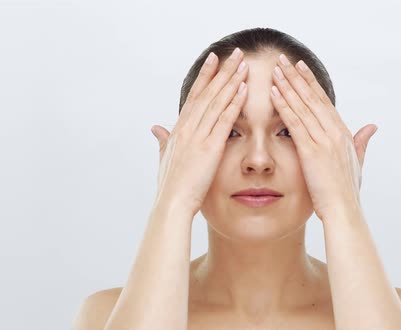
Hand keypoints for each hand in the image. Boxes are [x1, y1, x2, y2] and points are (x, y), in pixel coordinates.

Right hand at [150, 48, 248, 216]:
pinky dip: (234, 103)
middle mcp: (188, 128)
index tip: (214, 60)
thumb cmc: (170, 186)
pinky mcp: (210, 147)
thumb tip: (156, 128)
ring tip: (244, 64)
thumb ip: (163, 141)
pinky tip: (244, 89)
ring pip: (217, 101)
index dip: (205, 77)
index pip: (194, 96)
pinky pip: (224, 120)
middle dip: (222, 71)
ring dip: (232, 81)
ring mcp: (198, 136)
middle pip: (207, 92)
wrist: (171, 204)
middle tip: (235, 53)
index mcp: (179, 130)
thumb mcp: (164, 158)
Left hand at [270, 54, 377, 220]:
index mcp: (343, 134)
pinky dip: (284, 106)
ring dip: (288, 85)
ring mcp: (324, 140)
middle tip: (284, 60)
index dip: (311, 83)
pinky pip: (295, 123)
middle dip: (298, 77)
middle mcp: (335, 132)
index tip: (301, 68)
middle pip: (313, 98)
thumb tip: (371, 127)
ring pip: (303, 105)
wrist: (344, 212)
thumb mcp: (358, 163)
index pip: (324, 102)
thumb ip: (362, 143)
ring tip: (276, 69)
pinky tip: (274, 93)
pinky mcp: (312, 151)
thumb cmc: (347, 193)